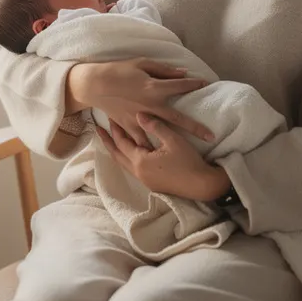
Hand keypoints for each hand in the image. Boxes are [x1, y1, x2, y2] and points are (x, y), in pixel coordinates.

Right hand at [69, 58, 214, 146]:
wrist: (95, 84)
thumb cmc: (119, 70)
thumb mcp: (142, 63)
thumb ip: (163, 70)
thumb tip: (183, 73)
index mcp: (153, 87)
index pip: (180, 86)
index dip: (194, 84)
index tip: (206, 84)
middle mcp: (149, 105)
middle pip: (177, 118)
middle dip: (195, 127)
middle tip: (211, 137)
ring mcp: (139, 118)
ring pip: (160, 134)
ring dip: (174, 142)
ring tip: (189, 154)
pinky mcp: (128, 126)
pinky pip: (141, 139)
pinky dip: (150, 147)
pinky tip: (160, 157)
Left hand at [96, 114, 230, 200]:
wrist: (202, 185)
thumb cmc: (188, 161)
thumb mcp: (173, 140)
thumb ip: (155, 126)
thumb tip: (139, 114)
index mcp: (140, 161)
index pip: (122, 142)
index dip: (115, 129)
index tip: (109, 116)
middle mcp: (138, 172)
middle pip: (117, 154)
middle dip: (108, 141)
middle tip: (99, 129)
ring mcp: (144, 180)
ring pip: (123, 163)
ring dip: (116, 151)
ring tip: (111, 141)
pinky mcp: (151, 183)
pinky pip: (132, 168)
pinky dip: (126, 157)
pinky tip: (129, 153)